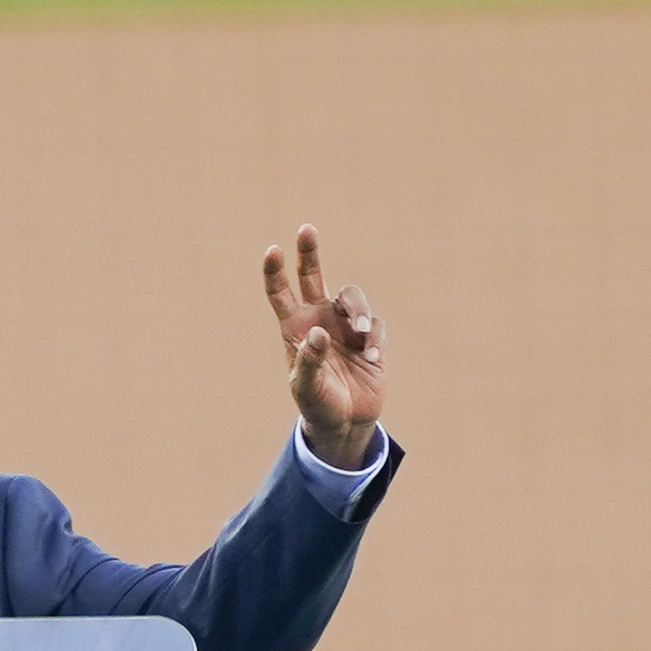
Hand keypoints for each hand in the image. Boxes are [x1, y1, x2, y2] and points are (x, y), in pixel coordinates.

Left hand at [262, 224, 385, 466]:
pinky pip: (377, 327)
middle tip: (305, 229)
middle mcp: (319, 319)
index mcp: (294, 328)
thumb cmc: (316, 403)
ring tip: (361, 336)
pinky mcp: (371, 338)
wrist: (344, 422)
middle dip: (309, 252)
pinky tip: (370, 360)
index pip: (280, 294)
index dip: (275, 272)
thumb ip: (309, 361)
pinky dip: (374, 341)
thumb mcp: (305, 387)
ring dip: (359, 312)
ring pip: (353, 297)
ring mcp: (345, 326)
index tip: (272, 250)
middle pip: (313, 276)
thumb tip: (318, 333)